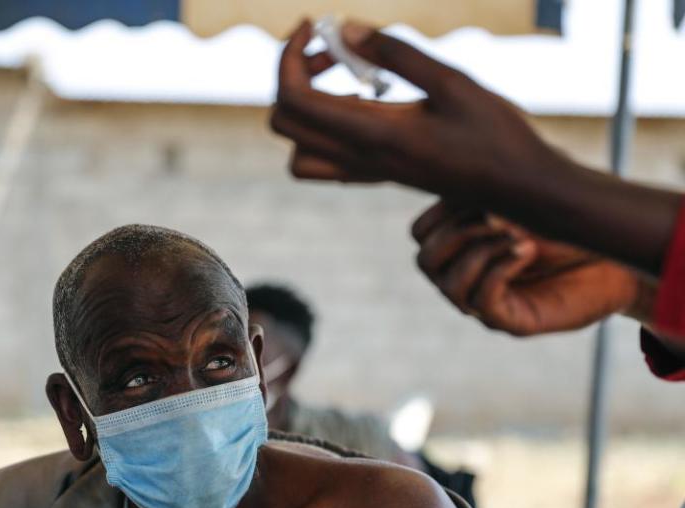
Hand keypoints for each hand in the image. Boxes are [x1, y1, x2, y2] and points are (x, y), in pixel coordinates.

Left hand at [271, 20, 566, 203]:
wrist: (519, 187)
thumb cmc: (496, 134)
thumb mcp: (453, 82)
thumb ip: (397, 54)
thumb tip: (344, 31)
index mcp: (374, 135)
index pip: (295, 100)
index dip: (289, 57)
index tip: (313, 25)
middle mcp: (360, 159)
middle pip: (284, 123)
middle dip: (295, 76)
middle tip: (334, 48)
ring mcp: (366, 171)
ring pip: (298, 149)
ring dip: (306, 108)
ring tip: (346, 77)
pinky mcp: (376, 174)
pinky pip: (325, 157)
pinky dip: (327, 124)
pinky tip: (368, 98)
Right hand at [411, 202, 641, 335]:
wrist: (618, 259)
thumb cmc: (571, 225)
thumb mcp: (523, 199)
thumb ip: (485, 193)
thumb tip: (462, 191)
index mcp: (460, 244)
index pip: (421, 232)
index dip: (443, 209)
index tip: (483, 191)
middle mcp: (464, 275)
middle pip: (425, 260)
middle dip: (457, 232)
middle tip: (497, 216)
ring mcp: (484, 301)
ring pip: (449, 285)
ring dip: (480, 251)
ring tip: (517, 235)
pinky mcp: (510, 322)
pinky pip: (482, 301)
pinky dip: (499, 269)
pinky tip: (527, 249)